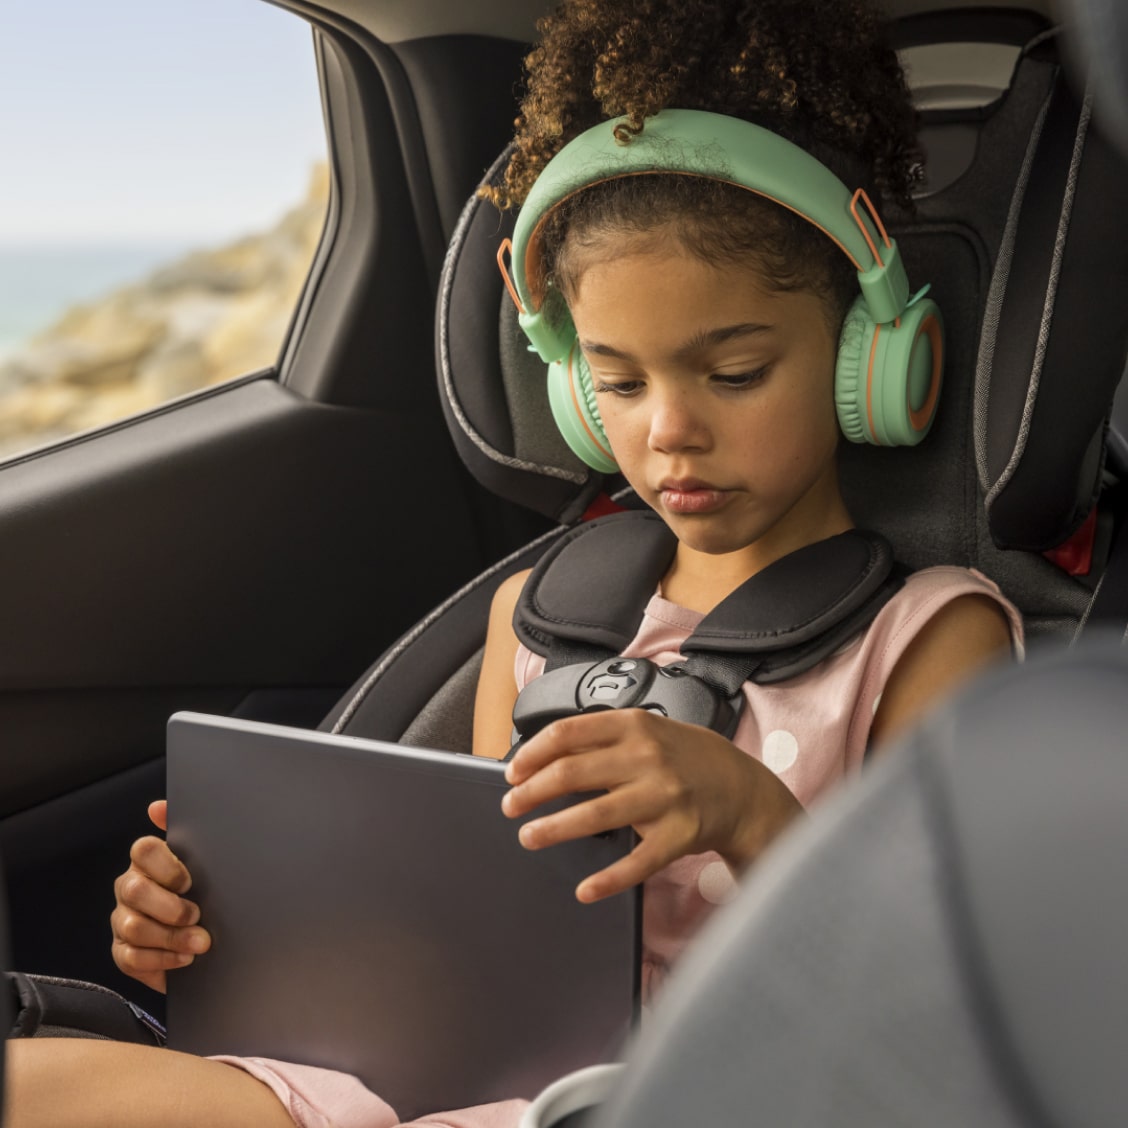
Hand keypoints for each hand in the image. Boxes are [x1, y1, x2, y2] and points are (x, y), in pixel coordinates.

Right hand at [110, 800, 210, 992]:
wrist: (206, 937)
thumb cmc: (203, 893)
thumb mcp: (204, 862)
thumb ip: (188, 833)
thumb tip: (157, 807)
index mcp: (149, 861)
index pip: (143, 850)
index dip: (166, 866)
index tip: (190, 881)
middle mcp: (130, 887)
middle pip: (134, 891)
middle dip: (169, 907)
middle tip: (197, 915)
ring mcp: (122, 920)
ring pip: (133, 927)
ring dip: (171, 937)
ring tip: (200, 942)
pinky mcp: (122, 952)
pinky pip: (131, 957)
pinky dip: (161, 960)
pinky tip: (184, 959)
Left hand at [501, 710, 801, 902]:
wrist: (745, 790)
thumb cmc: (689, 759)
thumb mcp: (649, 731)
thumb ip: (604, 739)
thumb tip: (544, 755)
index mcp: (634, 725)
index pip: (567, 733)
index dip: (532, 753)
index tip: (512, 771)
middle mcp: (647, 757)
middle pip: (571, 773)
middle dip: (531, 792)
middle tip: (510, 806)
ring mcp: (664, 797)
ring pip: (594, 815)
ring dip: (553, 829)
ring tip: (529, 836)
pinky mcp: (678, 835)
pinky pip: (636, 862)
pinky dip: (607, 879)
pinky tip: (585, 890)